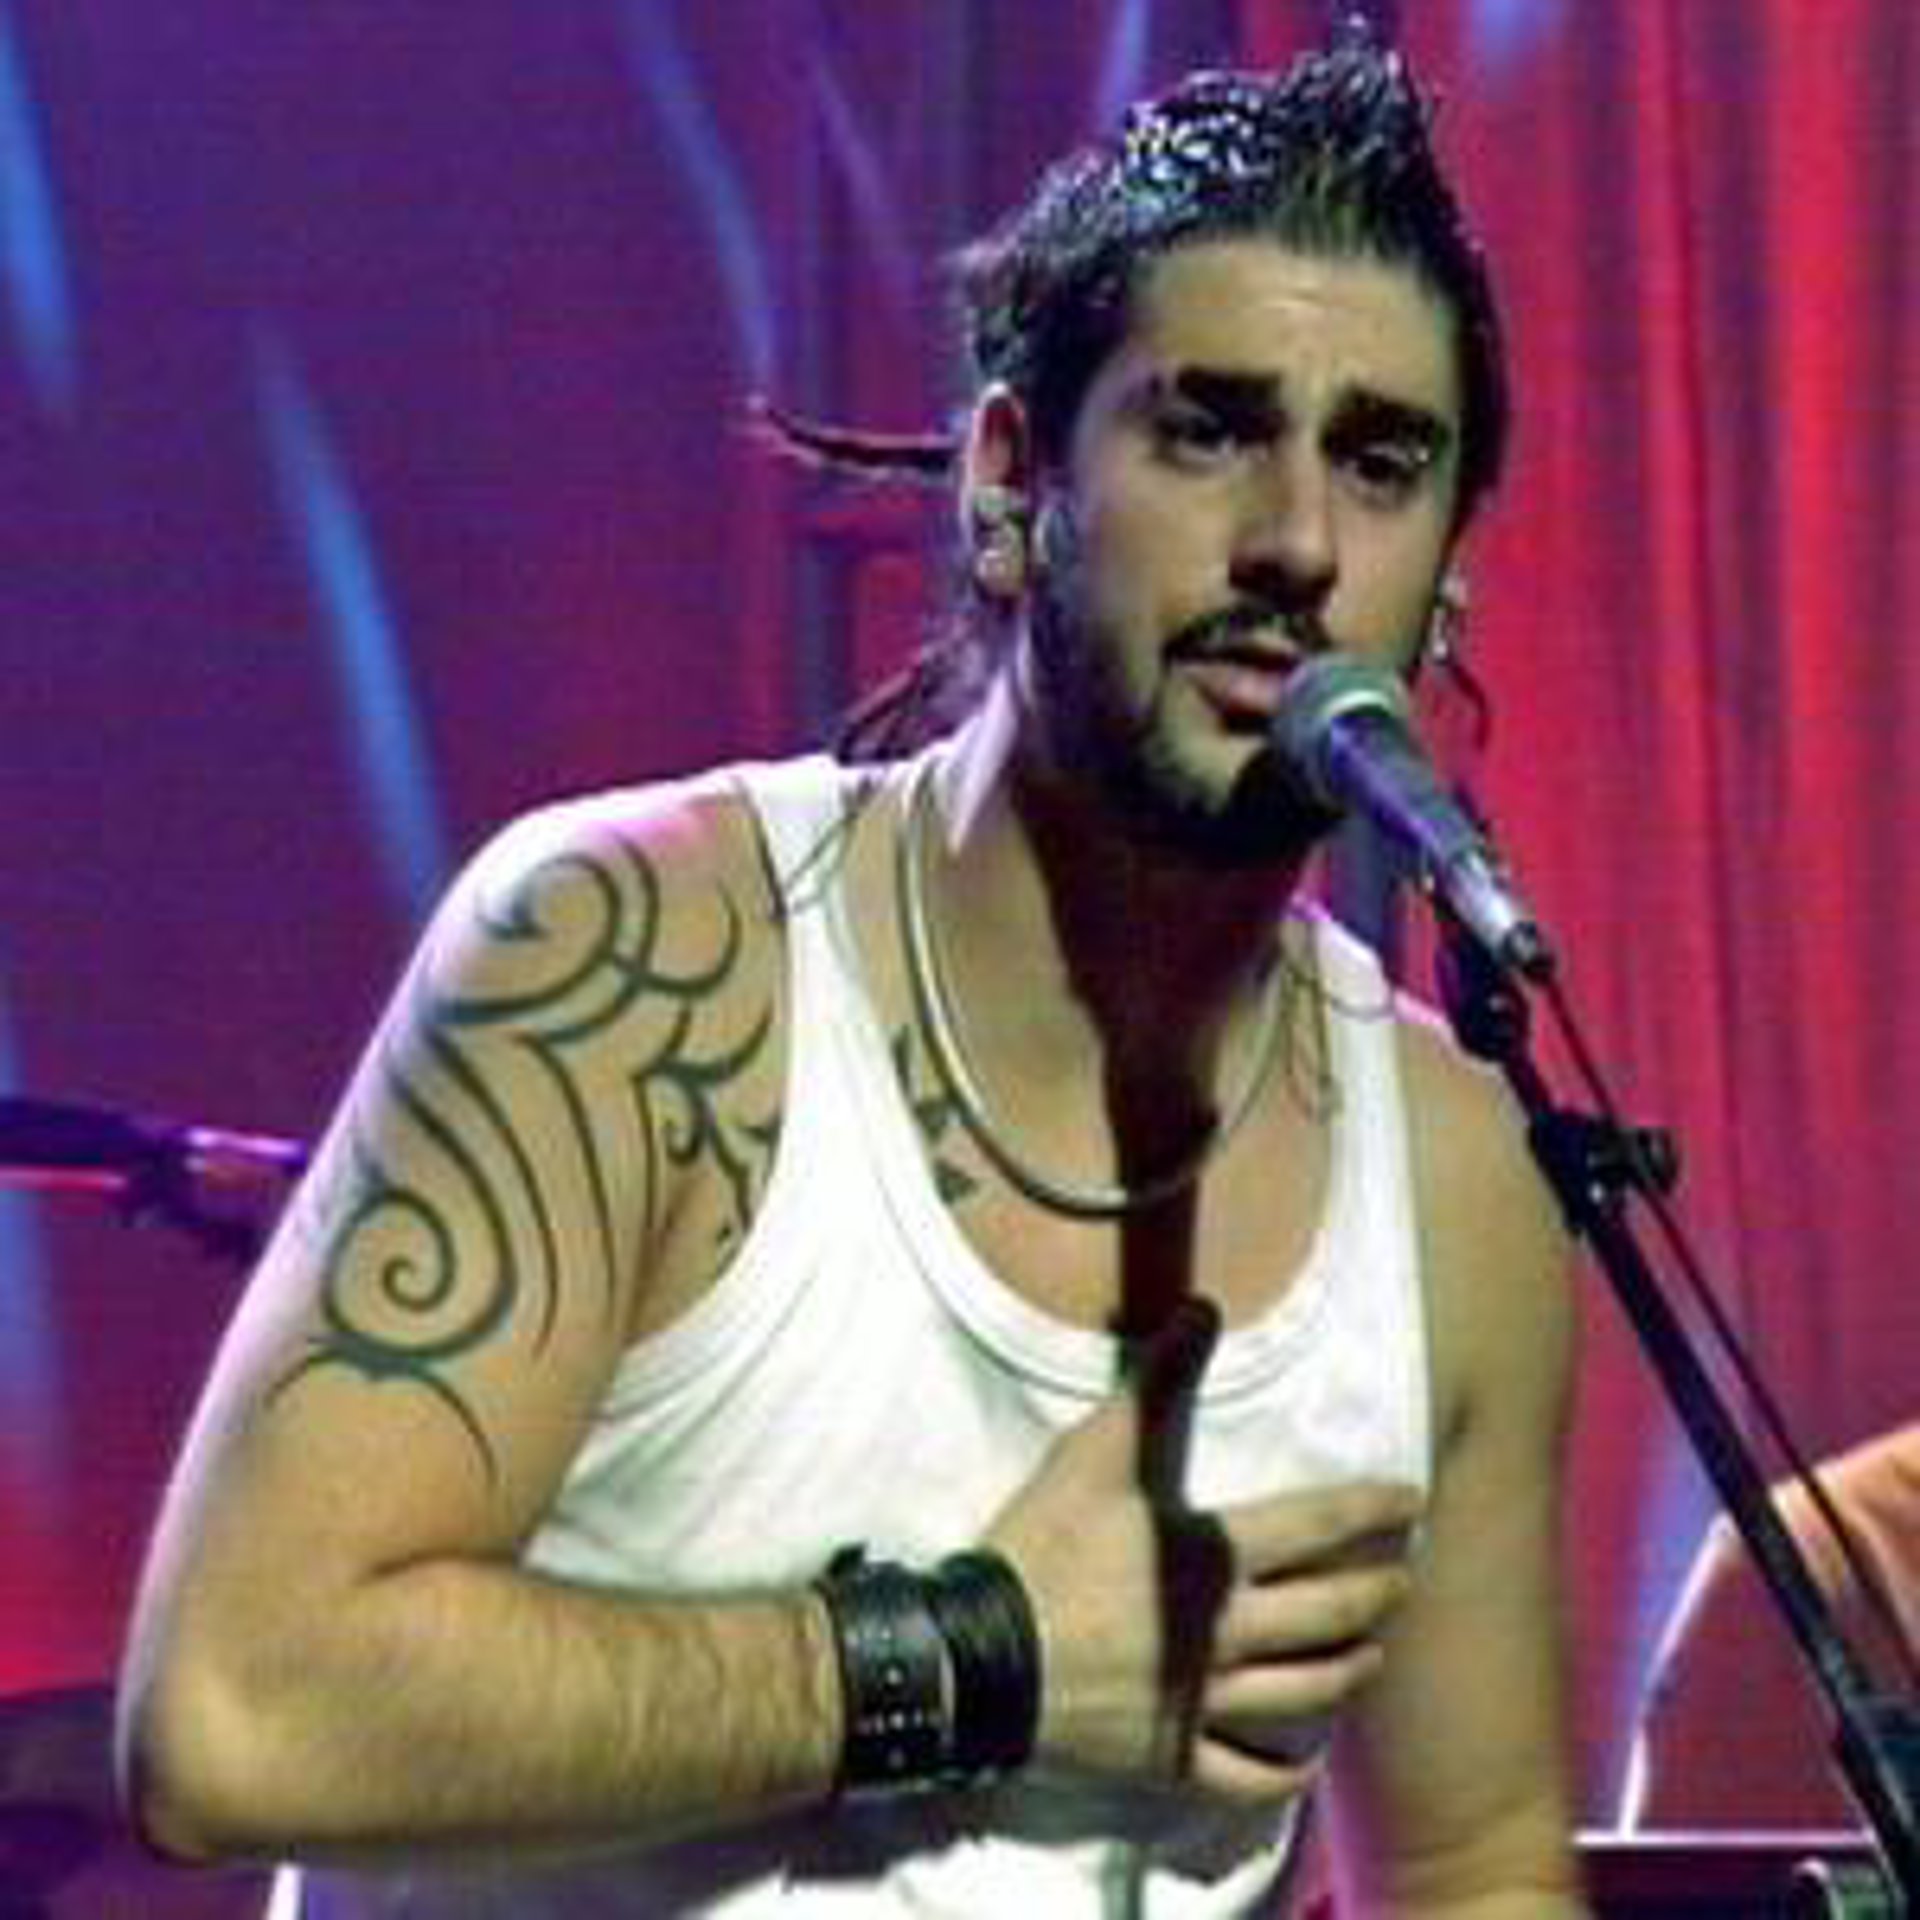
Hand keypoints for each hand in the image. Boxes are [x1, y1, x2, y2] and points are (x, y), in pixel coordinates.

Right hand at [985, 1298, 1421, 1808]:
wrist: (984, 1655)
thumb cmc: (1045, 1547)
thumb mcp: (1097, 1451)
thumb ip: (1156, 1381)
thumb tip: (1204, 1306)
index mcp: (1215, 1556)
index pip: (1316, 1526)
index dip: (1370, 1509)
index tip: (1414, 1500)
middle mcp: (1228, 1632)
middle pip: (1328, 1614)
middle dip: (1377, 1593)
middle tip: (1408, 1581)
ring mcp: (1204, 1701)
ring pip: (1303, 1693)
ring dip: (1348, 1671)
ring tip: (1373, 1655)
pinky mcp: (1171, 1755)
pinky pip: (1244, 1775)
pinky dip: (1281, 1773)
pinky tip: (1302, 1765)